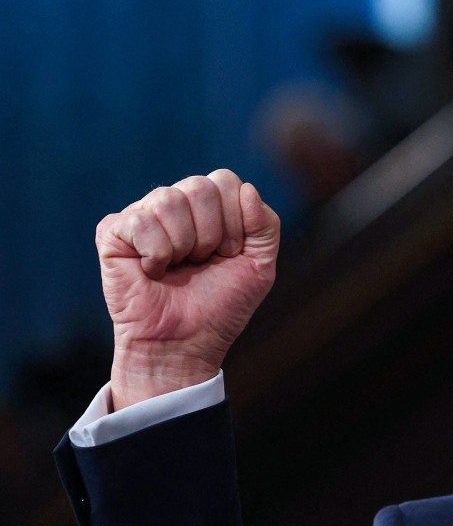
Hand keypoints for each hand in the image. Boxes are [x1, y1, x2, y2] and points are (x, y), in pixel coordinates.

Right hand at [96, 169, 279, 409]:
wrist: (185, 343)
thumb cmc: (220, 306)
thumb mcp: (260, 266)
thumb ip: (266, 226)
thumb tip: (247, 188)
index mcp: (210, 207)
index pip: (226, 181)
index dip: (235, 222)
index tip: (229, 254)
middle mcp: (176, 204)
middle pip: (200, 186)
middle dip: (211, 234)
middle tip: (202, 262)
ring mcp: (143, 215)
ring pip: (169, 199)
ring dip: (184, 244)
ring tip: (178, 267)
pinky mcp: (113, 232)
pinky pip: (140, 221)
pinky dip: (156, 253)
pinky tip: (152, 271)